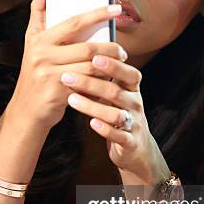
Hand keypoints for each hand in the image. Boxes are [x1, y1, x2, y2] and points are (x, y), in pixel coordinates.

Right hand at [8, 0, 125, 130]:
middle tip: (122, 51)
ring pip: (91, 67)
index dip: (97, 14)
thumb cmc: (34, 73)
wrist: (26, 110)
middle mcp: (42, 56)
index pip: (74, 22)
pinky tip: (109, 81)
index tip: (116, 8)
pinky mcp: (57, 94)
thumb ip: (39, 13)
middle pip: (87, 47)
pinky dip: (101, 82)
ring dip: (109, 66)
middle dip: (110, 48)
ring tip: (118, 65)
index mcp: (40, 40)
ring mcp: (49, 75)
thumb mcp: (32, 42)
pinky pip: (88, 85)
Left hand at [61, 52, 169, 184]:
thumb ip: (103, 78)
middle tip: (67, 77)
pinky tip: (92, 123)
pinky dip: (106, 129)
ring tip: (72, 99)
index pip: (128, 73)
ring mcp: (134, 124)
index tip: (94, 57)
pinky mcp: (130, 142)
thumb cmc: (119, 114)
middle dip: (91, 83)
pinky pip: (120, 136)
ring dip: (93, 106)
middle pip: (115, 91)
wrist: (135, 147)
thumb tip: (79, 56)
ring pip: (116, 114)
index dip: (113, 65)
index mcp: (133, 90)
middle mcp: (135, 104)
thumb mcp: (116, 94)